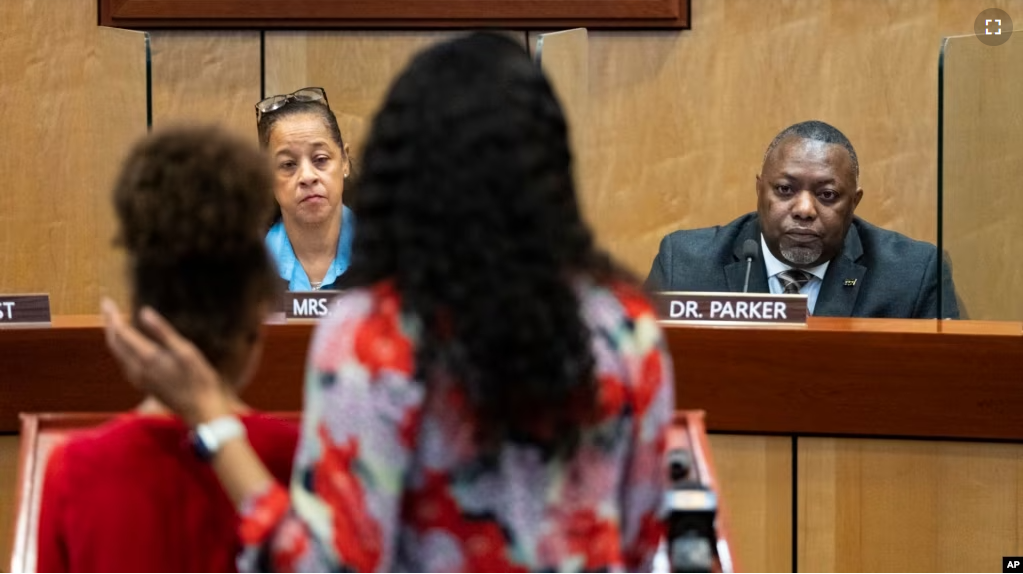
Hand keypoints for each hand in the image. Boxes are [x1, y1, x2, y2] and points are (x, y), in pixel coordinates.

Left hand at [101, 298, 229, 425]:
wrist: (201, 409)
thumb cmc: (199, 379)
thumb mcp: (185, 350)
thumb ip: (163, 332)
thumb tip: (143, 311)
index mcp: (147, 358)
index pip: (121, 333)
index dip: (112, 316)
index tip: (107, 301)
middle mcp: (137, 369)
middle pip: (114, 344)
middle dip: (109, 324)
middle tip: (107, 307)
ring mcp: (139, 379)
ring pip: (118, 354)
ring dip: (113, 336)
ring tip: (114, 322)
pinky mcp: (143, 384)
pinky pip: (125, 362)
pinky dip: (121, 348)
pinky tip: (128, 345)